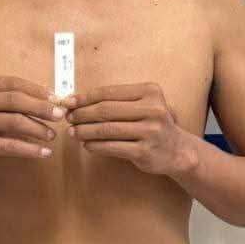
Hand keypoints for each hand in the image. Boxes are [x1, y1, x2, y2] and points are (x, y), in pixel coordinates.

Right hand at [0, 75, 66, 174]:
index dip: (36, 90)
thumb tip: (55, 98)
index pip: (11, 83)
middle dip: (40, 107)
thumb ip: (20, 98)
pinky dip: (30, 149)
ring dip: (38, 128)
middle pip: (13, 100)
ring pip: (13, 121)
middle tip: (60, 114)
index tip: (56, 98)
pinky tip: (44, 152)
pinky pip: (10, 146)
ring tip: (53, 135)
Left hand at [63, 82, 196, 176]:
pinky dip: (96, 146)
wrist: (176, 150)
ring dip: (85, 131)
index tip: (68, 102)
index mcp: (150, 92)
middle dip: (82, 114)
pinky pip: (113, 147)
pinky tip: (87, 144)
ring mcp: (150, 131)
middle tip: (68, 118)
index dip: (85, 97)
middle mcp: (153, 109)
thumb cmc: (152, 124)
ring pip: (107, 129)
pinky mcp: (145, 151)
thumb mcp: (142, 105)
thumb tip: (77, 101)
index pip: (109, 92)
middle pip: (106, 110)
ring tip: (73, 132)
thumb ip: (116, 101)